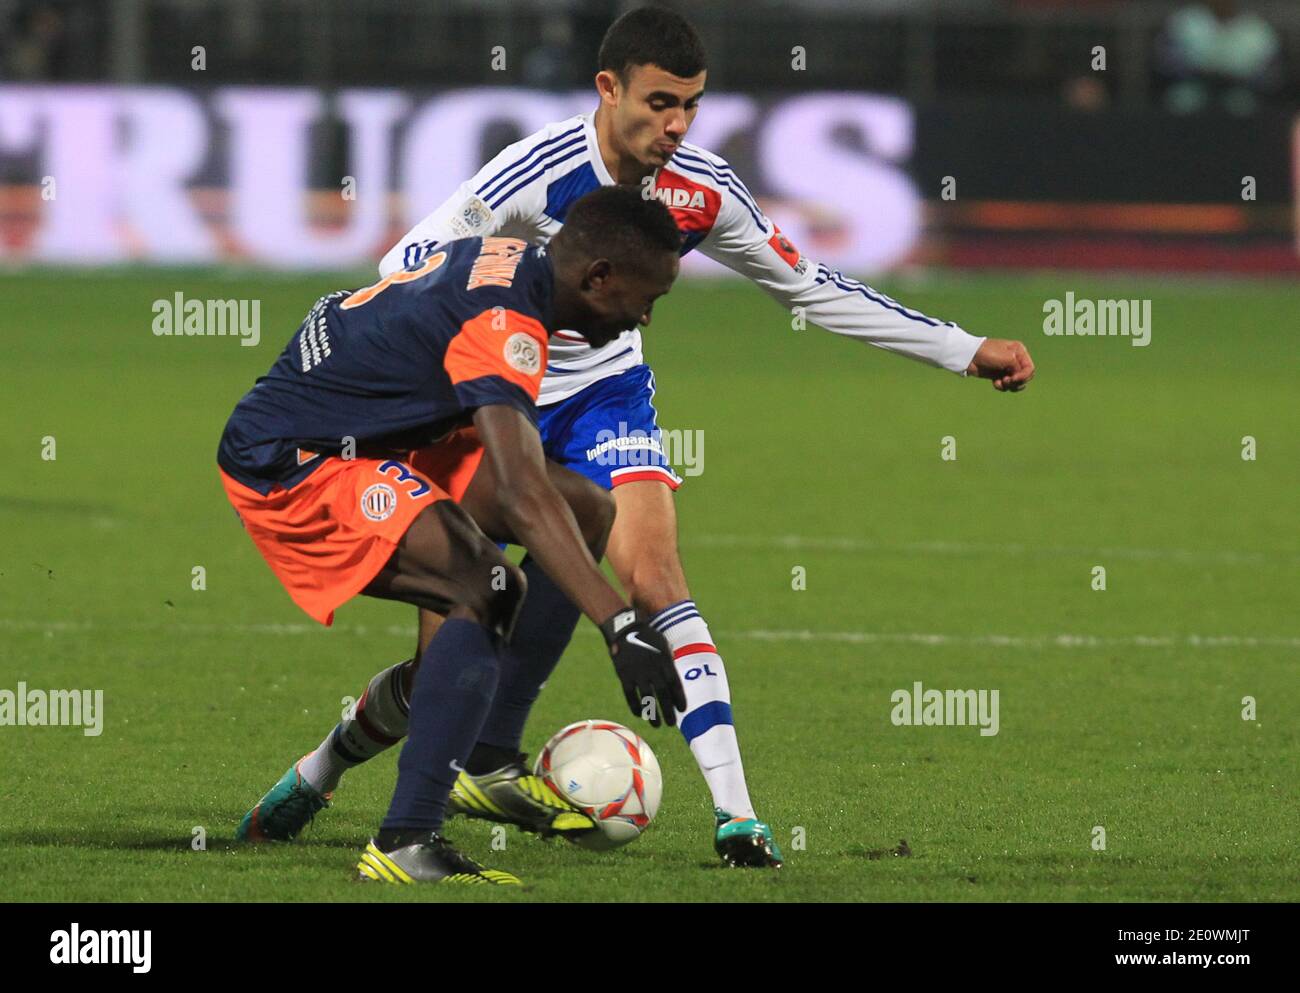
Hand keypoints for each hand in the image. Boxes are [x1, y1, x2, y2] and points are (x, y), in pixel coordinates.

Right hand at [600, 610, 685, 727]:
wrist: (624, 628)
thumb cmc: (646, 636)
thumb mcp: (662, 644)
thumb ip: (669, 662)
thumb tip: (674, 680)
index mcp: (664, 660)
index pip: (675, 683)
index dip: (679, 698)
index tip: (683, 710)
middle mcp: (653, 667)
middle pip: (663, 694)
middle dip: (668, 710)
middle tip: (672, 723)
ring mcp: (637, 672)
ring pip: (647, 698)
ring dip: (653, 713)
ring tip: (657, 724)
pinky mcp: (624, 675)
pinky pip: (631, 695)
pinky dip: (636, 706)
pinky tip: (641, 714)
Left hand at [966, 339, 1034, 391]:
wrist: (970, 357)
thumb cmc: (989, 353)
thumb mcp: (1008, 358)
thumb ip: (1018, 368)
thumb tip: (1019, 379)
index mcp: (1020, 352)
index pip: (1030, 368)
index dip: (1024, 376)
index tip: (1013, 378)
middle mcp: (1015, 360)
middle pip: (1025, 377)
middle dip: (1017, 382)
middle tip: (1006, 381)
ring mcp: (1007, 368)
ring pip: (1016, 383)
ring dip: (1009, 386)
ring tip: (1001, 382)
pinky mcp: (999, 375)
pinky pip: (1006, 386)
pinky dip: (1001, 386)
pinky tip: (995, 383)